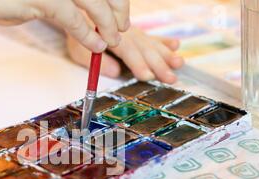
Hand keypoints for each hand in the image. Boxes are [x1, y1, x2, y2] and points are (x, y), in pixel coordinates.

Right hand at [0, 0, 129, 51]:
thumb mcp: (37, 3)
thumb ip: (61, 9)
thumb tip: (83, 24)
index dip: (114, 1)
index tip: (121, 17)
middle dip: (116, 11)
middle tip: (121, 29)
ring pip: (93, 3)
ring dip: (107, 23)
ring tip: (112, 40)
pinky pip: (73, 17)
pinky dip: (88, 32)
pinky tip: (96, 44)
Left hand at [66, 26, 184, 83]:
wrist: (80, 19)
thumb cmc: (80, 38)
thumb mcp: (79, 51)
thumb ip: (99, 62)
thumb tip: (116, 73)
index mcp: (111, 38)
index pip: (127, 51)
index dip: (138, 64)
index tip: (147, 76)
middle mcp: (126, 34)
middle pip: (144, 49)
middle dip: (158, 65)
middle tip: (169, 78)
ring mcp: (134, 32)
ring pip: (152, 43)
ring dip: (166, 54)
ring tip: (179, 64)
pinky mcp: (138, 33)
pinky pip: (152, 37)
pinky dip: (164, 41)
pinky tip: (176, 45)